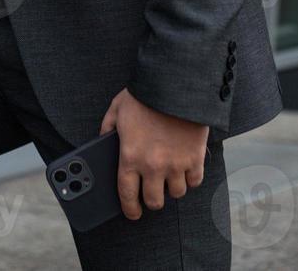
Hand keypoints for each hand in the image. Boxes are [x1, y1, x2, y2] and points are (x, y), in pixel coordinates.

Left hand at [99, 88, 207, 219]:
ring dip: (172, 187)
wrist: (176, 84)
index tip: (133, 213)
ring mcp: (176, 164)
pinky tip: (187, 169)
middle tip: (153, 192)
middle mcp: (153, 166)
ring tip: (170, 176)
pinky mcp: (196, 158)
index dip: (130, 209)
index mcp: (130, 157)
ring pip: (177, 193)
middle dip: (152, 200)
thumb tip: (102, 140)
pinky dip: (191, 178)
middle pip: (154, 201)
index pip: (127, 195)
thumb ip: (106, 128)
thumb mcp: (116, 108)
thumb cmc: (145, 95)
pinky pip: (195, 181)